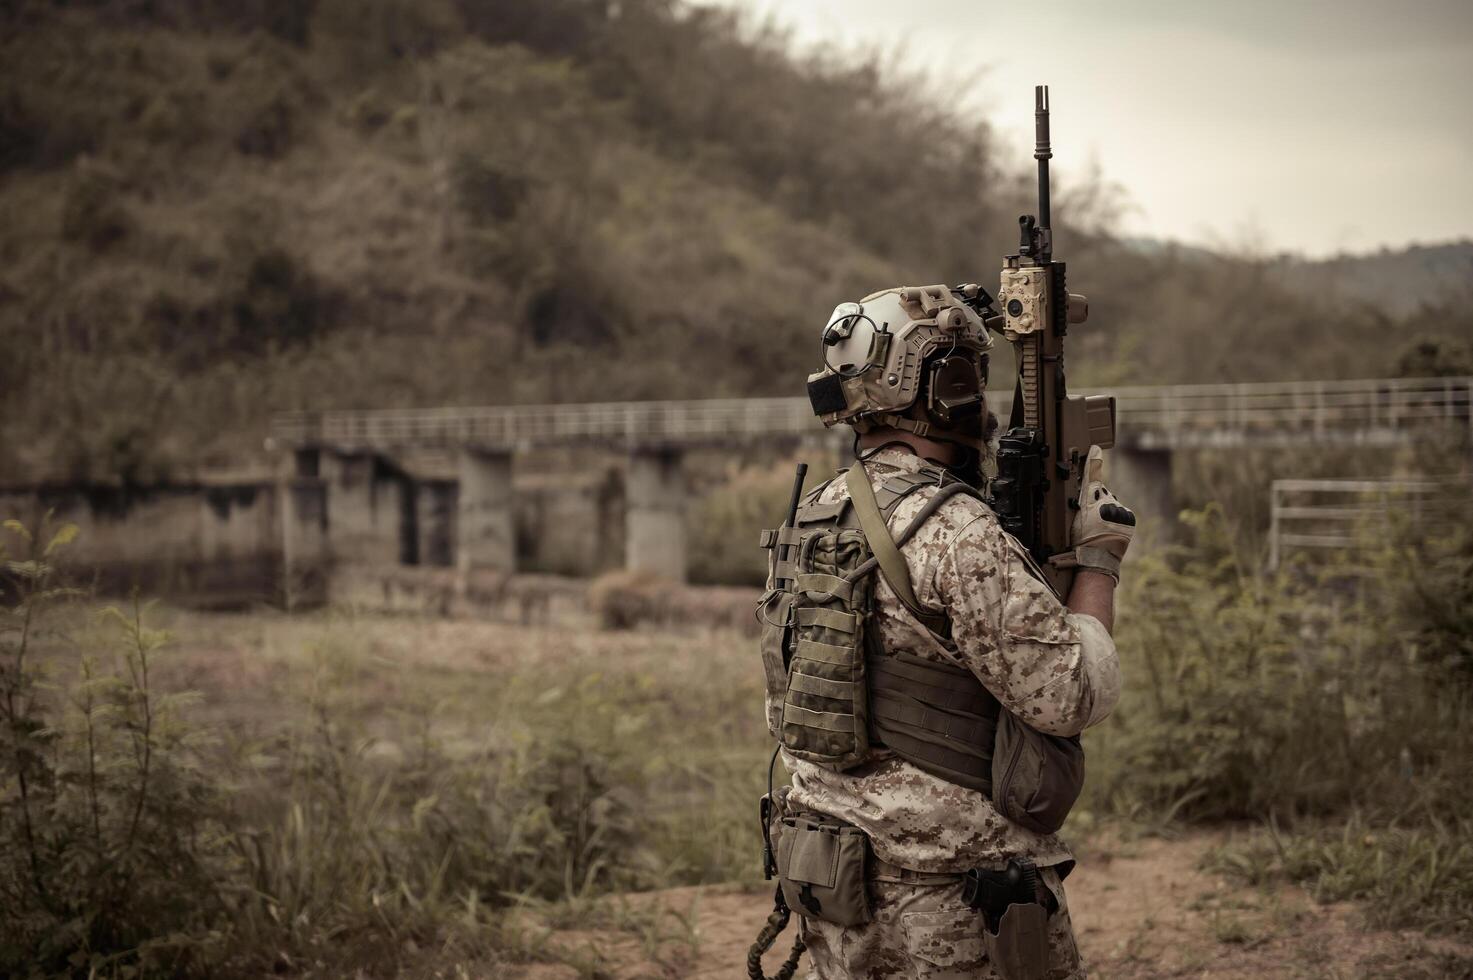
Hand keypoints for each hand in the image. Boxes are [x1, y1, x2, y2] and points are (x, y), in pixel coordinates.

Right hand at [1071, 446, 1134, 566]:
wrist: (1098, 559)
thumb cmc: (1081, 541)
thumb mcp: (1074, 518)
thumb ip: (1076, 502)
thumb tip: (1081, 488)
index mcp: (1090, 502)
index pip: (1091, 477)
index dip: (1093, 461)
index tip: (1095, 447)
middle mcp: (1108, 503)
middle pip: (1101, 493)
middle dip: (1095, 499)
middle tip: (1088, 517)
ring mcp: (1120, 511)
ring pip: (1111, 503)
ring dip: (1106, 510)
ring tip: (1098, 526)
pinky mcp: (1129, 518)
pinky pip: (1121, 512)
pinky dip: (1115, 516)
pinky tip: (1108, 528)